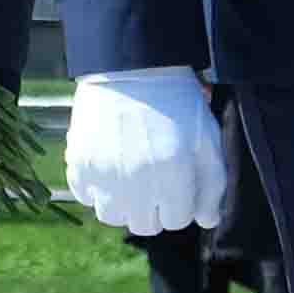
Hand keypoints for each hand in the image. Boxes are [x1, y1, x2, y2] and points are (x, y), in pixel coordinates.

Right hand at [65, 67, 229, 237]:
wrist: (132, 67)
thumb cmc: (177, 103)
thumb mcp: (207, 139)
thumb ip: (213, 184)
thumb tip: (206, 220)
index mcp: (174, 172)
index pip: (177, 220)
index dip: (180, 203)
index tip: (177, 182)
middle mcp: (137, 179)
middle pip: (144, 225)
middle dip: (153, 208)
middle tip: (154, 179)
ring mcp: (104, 173)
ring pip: (112, 216)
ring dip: (123, 204)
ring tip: (129, 179)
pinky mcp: (80, 162)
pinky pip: (85, 196)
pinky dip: (95, 188)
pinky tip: (108, 167)